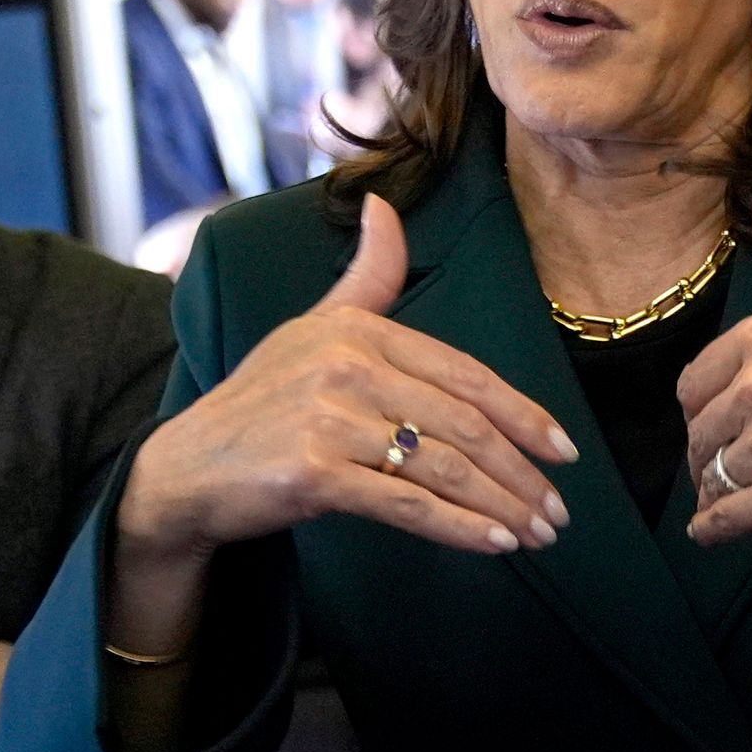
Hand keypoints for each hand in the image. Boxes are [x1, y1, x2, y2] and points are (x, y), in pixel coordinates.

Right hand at [117, 192, 575, 571]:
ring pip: (443, 467)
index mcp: (357, 329)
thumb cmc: (261, 402)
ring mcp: (327, 419)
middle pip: (463, 424)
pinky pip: (406, 503)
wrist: (187, 468)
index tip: (564, 451)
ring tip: (538, 534)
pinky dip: (459, 528)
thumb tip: (384, 206)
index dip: (523, 415)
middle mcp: (345, 365)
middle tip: (558, 509)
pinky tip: (496, 545)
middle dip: (522, 472)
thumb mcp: (312, 328)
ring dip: (502, 506)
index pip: (464, 374)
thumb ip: (365, 279)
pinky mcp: (313, 473)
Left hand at [679, 163, 751, 543]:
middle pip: (700, 434)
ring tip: (742, 495)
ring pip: (711, 476)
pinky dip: (714, 531)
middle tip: (736, 465)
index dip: (709, 410)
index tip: (729, 424)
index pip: (695, 385)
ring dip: (717, 492)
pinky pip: (723, 519)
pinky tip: (718, 530)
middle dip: (711, 453)